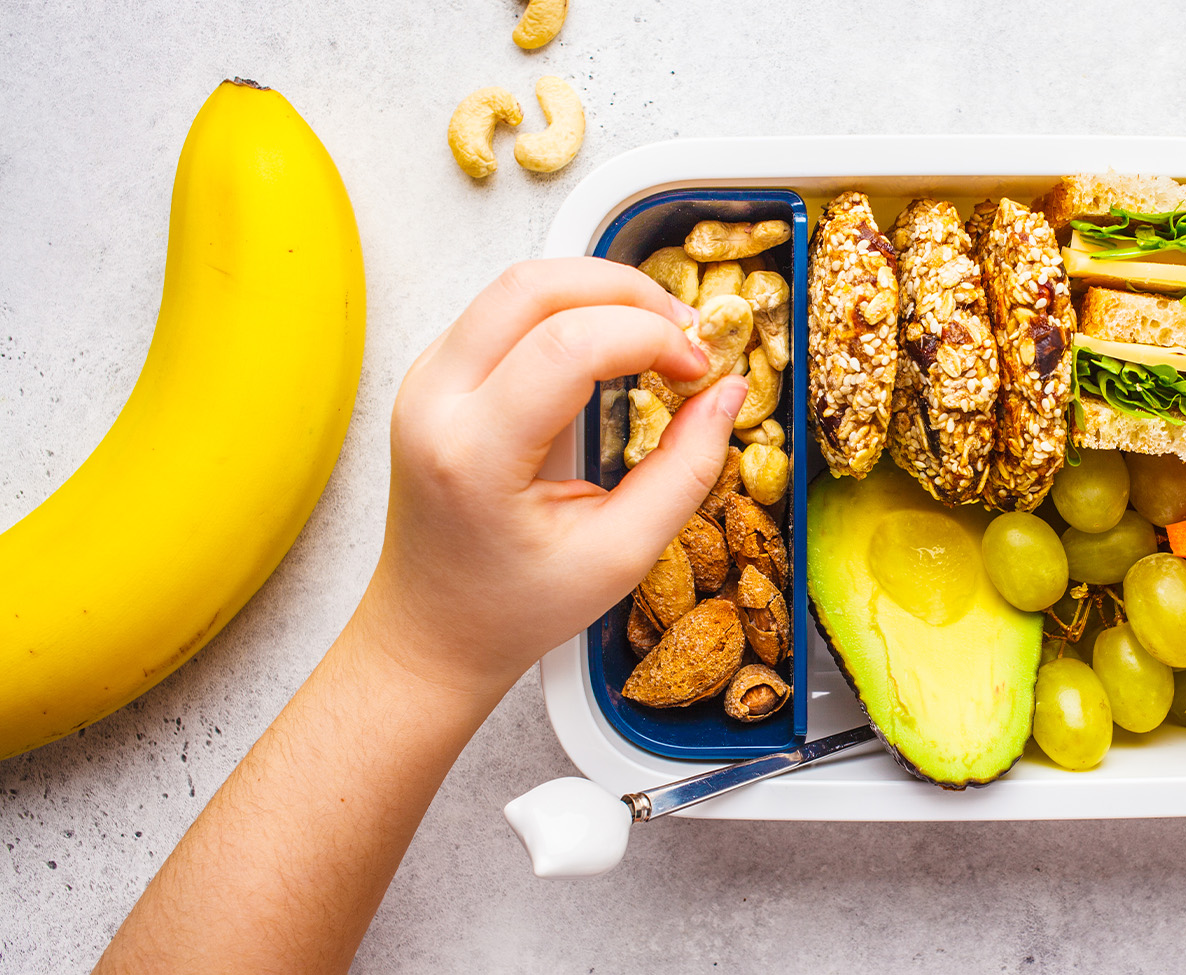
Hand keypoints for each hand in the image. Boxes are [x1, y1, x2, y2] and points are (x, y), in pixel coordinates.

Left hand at [358, 257, 746, 694]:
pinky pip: (504, 310)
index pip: (568, 345)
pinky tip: (611, 349)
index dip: (650, 337)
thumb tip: (728, 391)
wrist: (435, 631)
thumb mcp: (621, 555)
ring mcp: (425, 382)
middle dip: (627, 291)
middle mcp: (434, 403)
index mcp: (474, 454)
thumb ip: (685, 470)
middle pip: (533, 286)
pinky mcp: (435, 376)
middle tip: (685, 332)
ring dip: (598, 292)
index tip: (699, 368)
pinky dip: (569, 311)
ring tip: (656, 336)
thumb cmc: (516, 606)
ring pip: (516, 285)